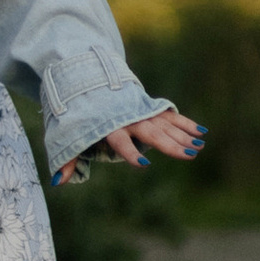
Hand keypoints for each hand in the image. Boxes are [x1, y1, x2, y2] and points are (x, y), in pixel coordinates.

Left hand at [56, 105, 204, 184]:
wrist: (86, 78)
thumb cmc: (77, 115)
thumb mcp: (67, 136)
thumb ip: (67, 159)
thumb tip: (59, 182)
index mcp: (109, 127)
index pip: (121, 142)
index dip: (130, 153)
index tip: (143, 164)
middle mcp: (128, 118)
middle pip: (151, 133)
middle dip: (170, 144)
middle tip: (189, 155)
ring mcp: (140, 111)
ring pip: (164, 125)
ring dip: (183, 136)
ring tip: (200, 146)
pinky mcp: (148, 107)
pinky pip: (169, 115)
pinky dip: (185, 122)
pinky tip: (201, 132)